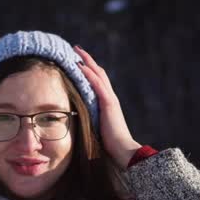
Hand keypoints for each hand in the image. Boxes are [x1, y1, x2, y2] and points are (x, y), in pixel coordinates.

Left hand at [73, 45, 141, 166]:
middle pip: (98, 73)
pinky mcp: (109, 104)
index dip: (88, 69)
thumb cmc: (110, 145)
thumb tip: (77, 122)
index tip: (76, 61)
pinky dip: (89, 74)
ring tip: (76, 51)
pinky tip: (80, 66)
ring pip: (98, 74)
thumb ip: (90, 122)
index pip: (97, 81)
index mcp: (107, 103)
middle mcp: (109, 98)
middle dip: (87, 59)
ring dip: (87, 61)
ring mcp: (110, 99)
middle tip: (76, 48)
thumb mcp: (96, 129)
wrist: (123, 151)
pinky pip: (97, 85)